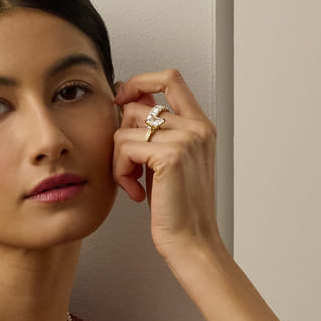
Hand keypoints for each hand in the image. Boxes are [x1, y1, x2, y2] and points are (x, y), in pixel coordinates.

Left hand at [112, 68, 223, 258]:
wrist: (192, 242)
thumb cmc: (177, 207)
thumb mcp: (167, 161)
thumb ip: (155, 132)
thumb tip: (127, 102)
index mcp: (200, 126)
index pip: (170, 78)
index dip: (140, 81)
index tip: (121, 99)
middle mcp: (197, 128)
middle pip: (137, 106)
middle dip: (122, 137)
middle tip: (131, 169)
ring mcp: (187, 139)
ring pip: (126, 127)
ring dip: (119, 159)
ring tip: (134, 182)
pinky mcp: (171, 156)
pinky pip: (123, 147)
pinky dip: (120, 172)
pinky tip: (136, 192)